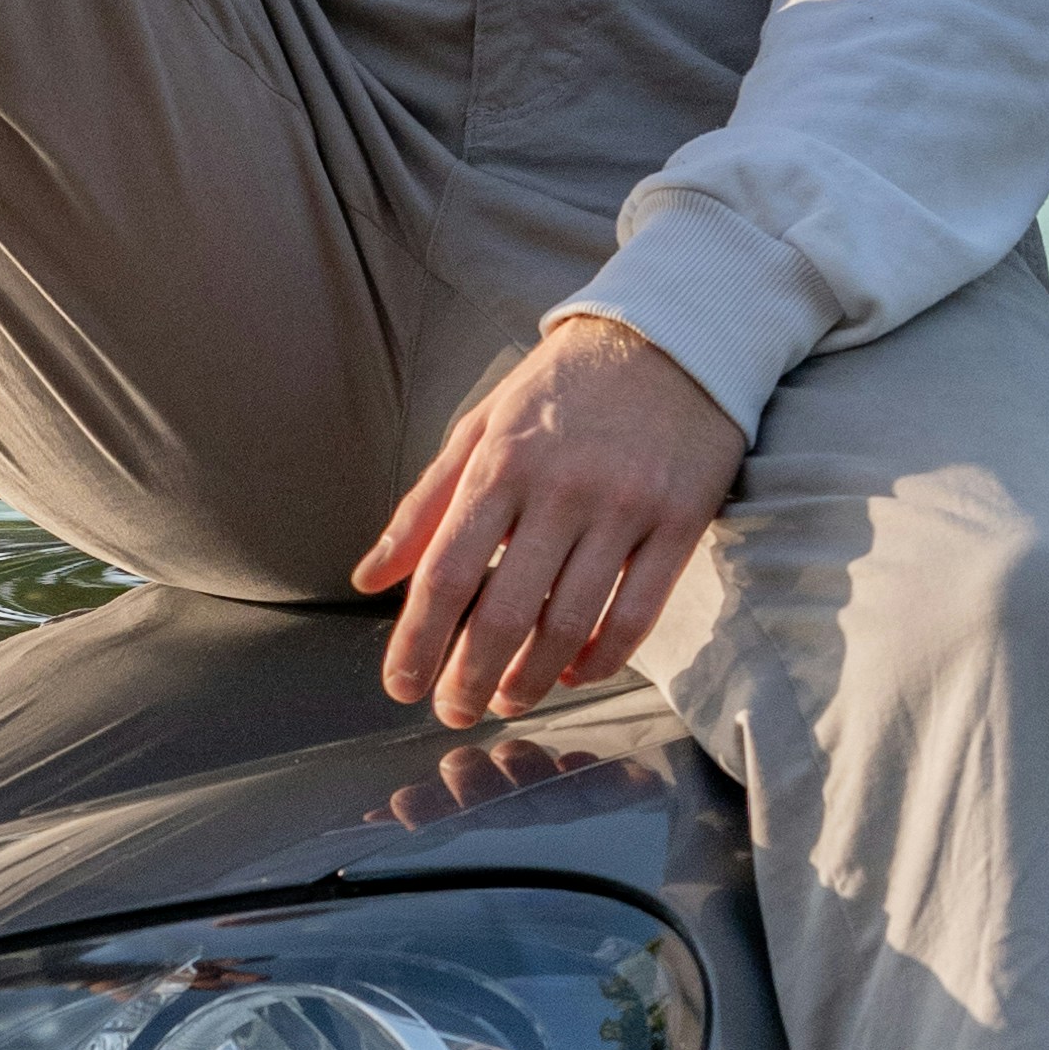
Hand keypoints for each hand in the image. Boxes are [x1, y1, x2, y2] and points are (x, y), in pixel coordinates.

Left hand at [354, 311, 744, 724]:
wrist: (670, 337)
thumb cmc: (562, 389)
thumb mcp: (480, 428)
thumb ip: (423, 506)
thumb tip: (368, 578)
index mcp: (500, 463)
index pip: (445, 571)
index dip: (418, 642)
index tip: (402, 686)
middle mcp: (560, 488)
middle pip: (504, 611)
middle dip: (470, 677)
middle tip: (455, 712)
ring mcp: (624, 508)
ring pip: (570, 623)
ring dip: (532, 679)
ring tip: (509, 699)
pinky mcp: (680, 521)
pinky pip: (636, 613)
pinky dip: (601, 657)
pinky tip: (574, 672)